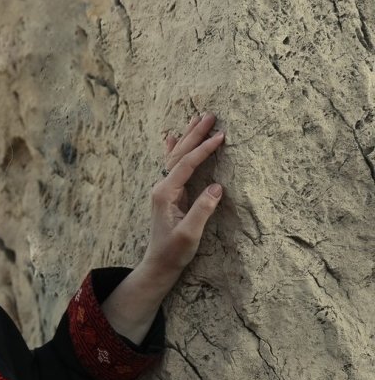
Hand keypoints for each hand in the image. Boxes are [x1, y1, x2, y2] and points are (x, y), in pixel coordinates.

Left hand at [141, 112, 224, 281]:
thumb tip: (217, 187)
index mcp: (165, 193)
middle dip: (194, 134)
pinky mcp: (168, 194)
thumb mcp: (190, 234)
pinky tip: (171, 137)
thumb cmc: (174, 251)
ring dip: (187, 137)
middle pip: (178, 154)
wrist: (159, 264)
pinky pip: (171, 165)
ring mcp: (164, 189)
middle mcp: (162, 187)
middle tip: (210, 115)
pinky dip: (173, 149)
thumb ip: (202, 210)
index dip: (203, 149)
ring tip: (197, 118)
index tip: (220, 136)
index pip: (186, 165)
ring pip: (175, 156)